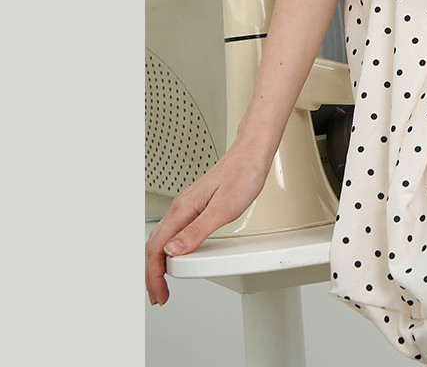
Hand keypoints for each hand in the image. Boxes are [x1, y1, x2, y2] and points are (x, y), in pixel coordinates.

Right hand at [145, 140, 272, 304]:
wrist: (252, 153)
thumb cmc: (243, 174)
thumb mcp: (223, 209)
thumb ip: (196, 231)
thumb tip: (172, 251)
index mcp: (183, 209)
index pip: (156, 248)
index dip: (154, 275)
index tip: (158, 294)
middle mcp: (181, 206)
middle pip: (154, 245)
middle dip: (152, 274)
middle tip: (159, 295)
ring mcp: (187, 205)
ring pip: (162, 238)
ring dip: (158, 263)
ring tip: (163, 281)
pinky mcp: (196, 204)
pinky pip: (174, 231)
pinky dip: (169, 249)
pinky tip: (177, 255)